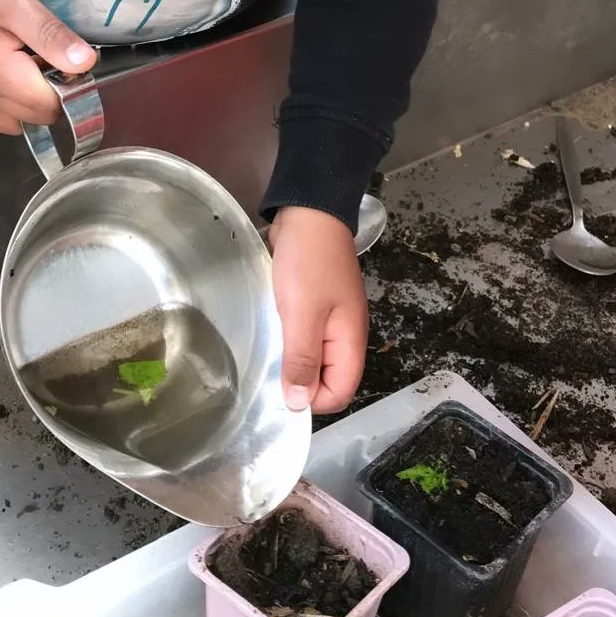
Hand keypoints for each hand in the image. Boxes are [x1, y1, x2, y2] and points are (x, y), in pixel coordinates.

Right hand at [0, 0, 96, 133]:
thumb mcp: (15, 4)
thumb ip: (51, 37)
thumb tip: (86, 63)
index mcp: (0, 79)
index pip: (54, 106)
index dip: (70, 85)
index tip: (66, 57)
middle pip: (36, 118)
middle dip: (51, 93)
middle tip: (44, 54)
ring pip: (15, 121)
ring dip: (29, 100)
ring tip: (25, 60)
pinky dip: (7, 100)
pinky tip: (5, 66)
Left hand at [270, 206, 367, 414]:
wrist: (310, 212)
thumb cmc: (308, 262)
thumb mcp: (303, 312)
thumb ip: (302, 358)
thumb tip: (300, 404)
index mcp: (350, 341)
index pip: (339, 393)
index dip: (312, 399)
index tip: (280, 386)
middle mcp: (344, 335)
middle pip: (327, 379)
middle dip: (299, 381)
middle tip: (268, 368)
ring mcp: (330, 320)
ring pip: (312, 358)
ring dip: (291, 359)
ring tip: (265, 350)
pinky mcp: (314, 306)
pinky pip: (302, 336)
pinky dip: (287, 339)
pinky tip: (269, 331)